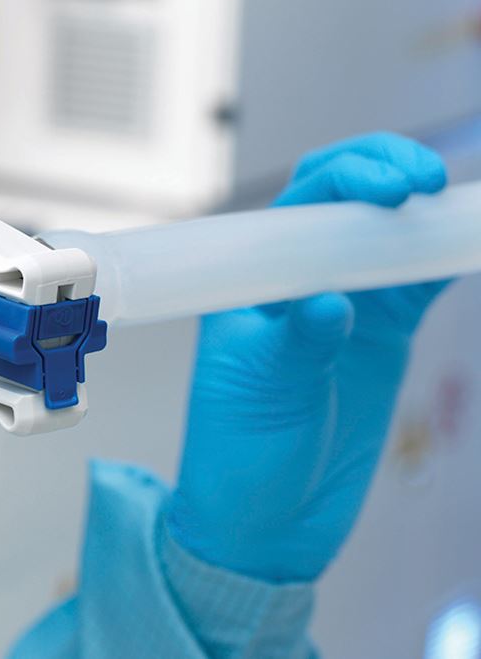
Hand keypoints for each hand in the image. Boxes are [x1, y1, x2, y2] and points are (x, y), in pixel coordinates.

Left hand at [167, 133, 448, 581]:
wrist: (268, 523)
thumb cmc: (240, 456)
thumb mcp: (262, 399)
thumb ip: (296, 348)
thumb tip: (329, 301)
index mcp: (248, 280)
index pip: (294, 206)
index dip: (342, 178)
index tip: (386, 187)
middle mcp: (293, 277)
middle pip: (344, 200)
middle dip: (386, 173)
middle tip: (428, 181)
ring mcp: (344, 299)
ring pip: (388, 231)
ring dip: (423, 210)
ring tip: (457, 203)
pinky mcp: (383, 332)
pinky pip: (419, 277)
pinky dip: (447, 256)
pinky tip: (470, 242)